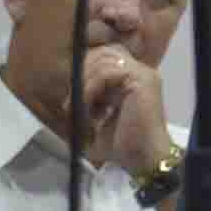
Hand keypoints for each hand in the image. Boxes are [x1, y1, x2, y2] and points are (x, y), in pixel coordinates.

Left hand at [78, 45, 171, 172]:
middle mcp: (140, 72)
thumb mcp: (97, 120)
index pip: (105, 57)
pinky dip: (90, 87)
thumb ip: (87, 103)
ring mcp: (143, 74)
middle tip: (71, 100)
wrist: (143, 158)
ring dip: (83, 82)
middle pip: (104, 52)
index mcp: (132, 80)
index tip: (72, 95)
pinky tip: (86, 105)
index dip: (85, 70)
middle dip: (81, 73)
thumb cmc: (122, 145)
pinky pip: (108, 72)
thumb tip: (67, 95)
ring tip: (75, 106)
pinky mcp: (142, 80)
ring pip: (104, 60)